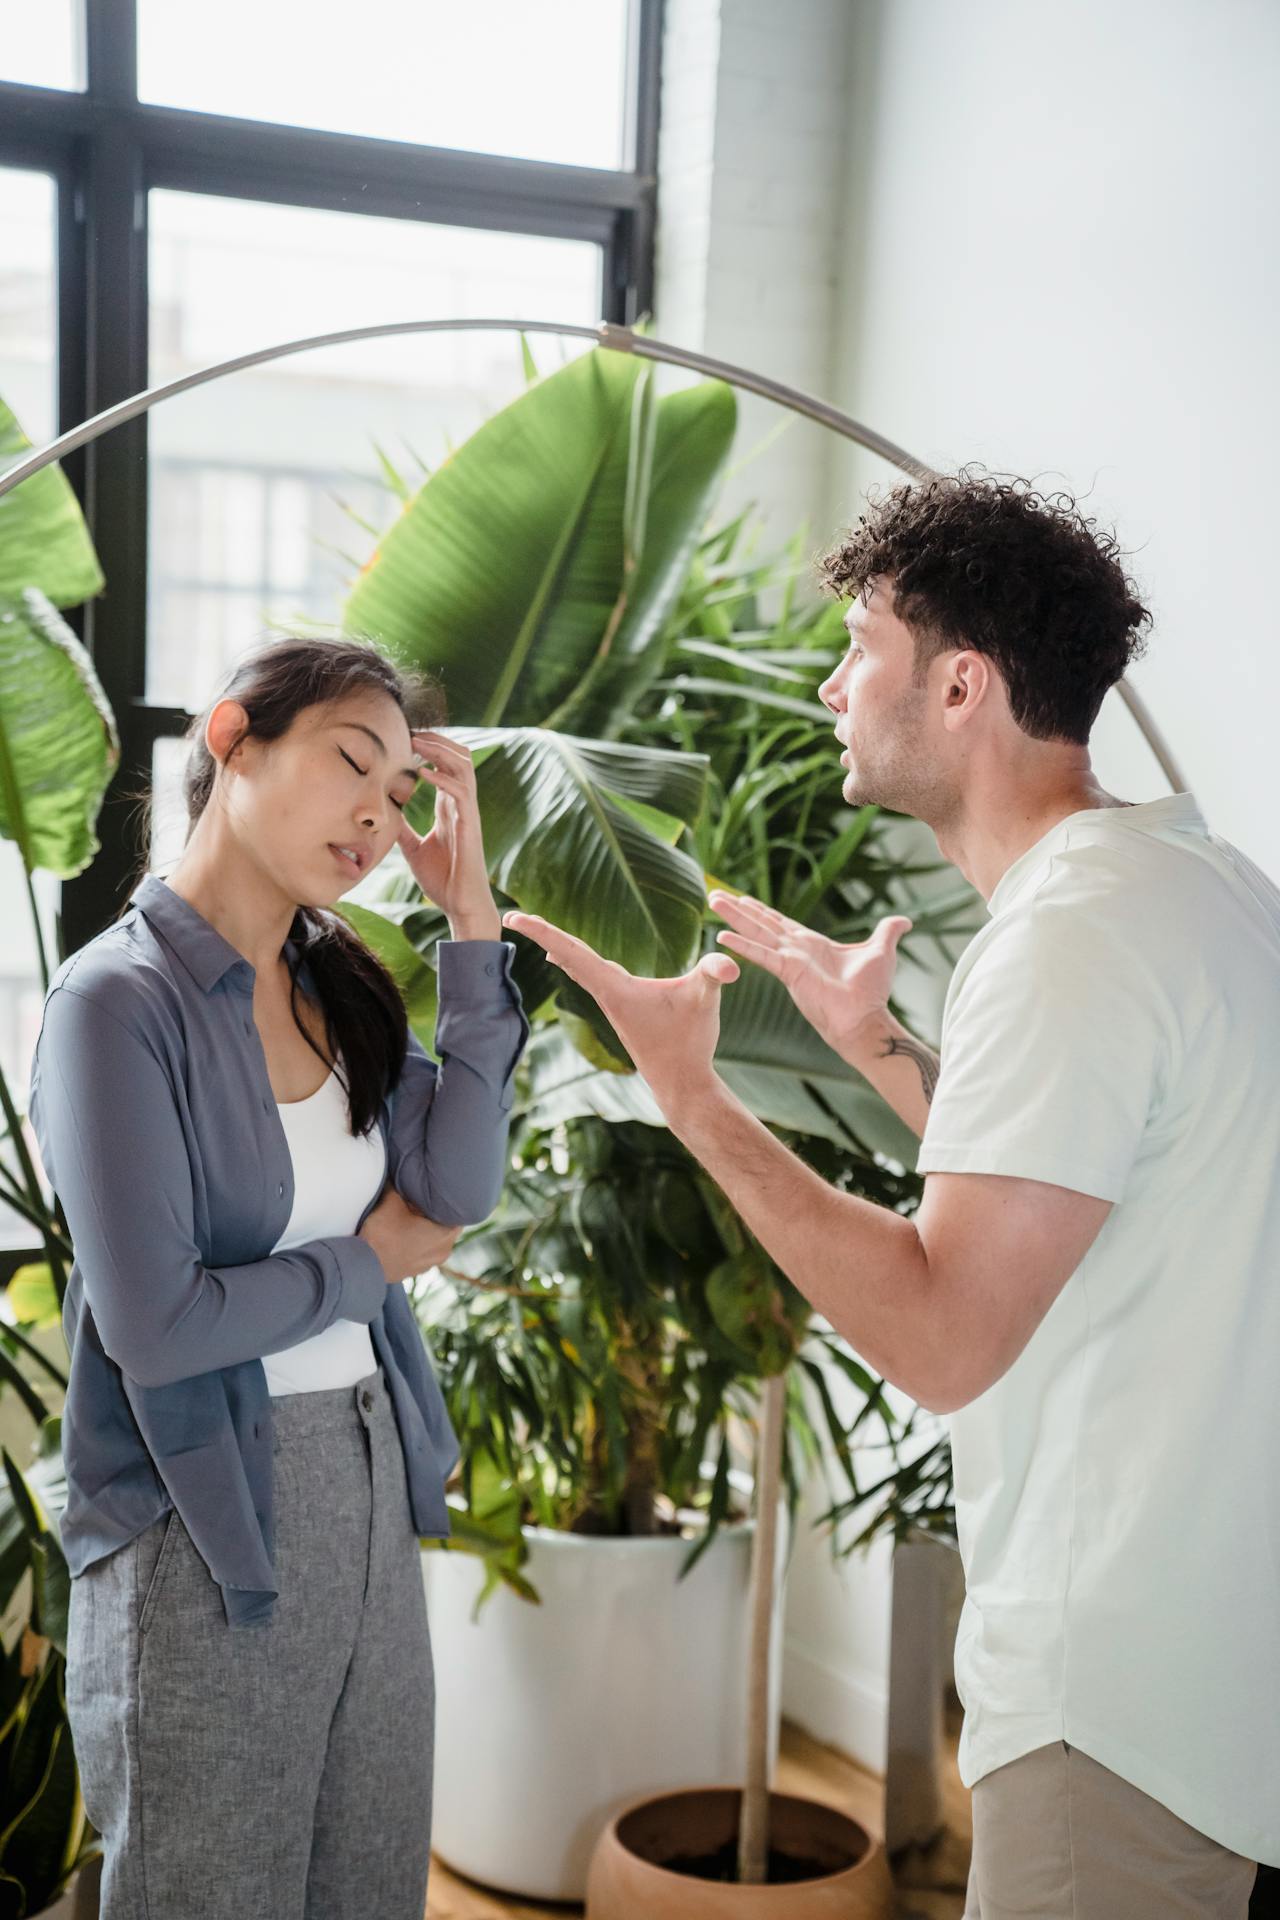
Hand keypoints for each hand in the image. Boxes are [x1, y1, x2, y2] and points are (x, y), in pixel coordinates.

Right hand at [358, 1186, 463, 1284]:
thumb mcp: (391, 1199)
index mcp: (445, 1234)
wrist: (359, 1264)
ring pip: (435, 1239)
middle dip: (435, 1212)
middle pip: (446, 1225)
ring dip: (426, 1228)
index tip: (436, 1189)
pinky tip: (403, 1232)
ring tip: (411, 1214)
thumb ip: (400, 1183)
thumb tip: (401, 1168)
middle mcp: (443, 1251)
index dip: (446, 1199)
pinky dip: (417, 1242)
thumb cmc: (380, 1232)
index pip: (457, 1211)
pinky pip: (422, 1251)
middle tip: (422, 1198)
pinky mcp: (413, 1271)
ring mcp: (428, 1264)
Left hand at [397, 732, 498, 935]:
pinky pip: (461, 792)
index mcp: (450, 807)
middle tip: (411, 732)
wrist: (460, 904)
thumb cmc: (442, 879)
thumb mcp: (414, 849)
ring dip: (441, 750)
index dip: (429, 748)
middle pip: (459, 757)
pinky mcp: (470, 825)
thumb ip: (404, 830)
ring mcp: (468, 813)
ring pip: (464, 766)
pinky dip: (442, 778)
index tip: (405, 738)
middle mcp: (461, 805)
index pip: (445, 765)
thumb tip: (386, 817)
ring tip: (417, 743)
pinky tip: (422, 773)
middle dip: (437, 740)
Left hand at [500, 911, 738, 1110]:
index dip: (542, 930)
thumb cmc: (689, 1042)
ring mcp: (612, 1003)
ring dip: (559, 947)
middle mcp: (606, 993)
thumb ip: (714, 975)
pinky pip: (592, 977)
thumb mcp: (704, 1000)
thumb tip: (730, 964)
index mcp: (614, 986)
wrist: (681, 1084)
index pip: (572, 950)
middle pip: (568, 955)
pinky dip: (578, 962)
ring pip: (578, 967)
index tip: (513, 917)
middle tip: (512, 916)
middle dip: (541, 933)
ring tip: (539, 934)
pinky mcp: (622, 1010)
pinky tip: (575, 962)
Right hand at [708, 889, 912, 1062]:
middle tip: (715, 895)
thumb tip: (904, 920)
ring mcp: (790, 961)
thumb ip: (888, 932)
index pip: (781, 923)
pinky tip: (722, 936)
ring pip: (757, 933)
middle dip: (739, 910)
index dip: (761, 910)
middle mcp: (796, 951)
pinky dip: (743, 946)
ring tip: (713, 902)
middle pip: (761, 924)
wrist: (866, 1018)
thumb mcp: (881, 951)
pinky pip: (762, 955)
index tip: (743, 898)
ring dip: (735, 917)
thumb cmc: (872, 991)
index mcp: (812, 945)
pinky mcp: (789, 972)